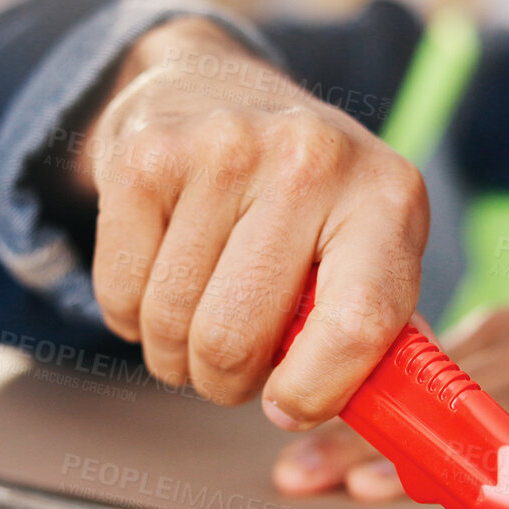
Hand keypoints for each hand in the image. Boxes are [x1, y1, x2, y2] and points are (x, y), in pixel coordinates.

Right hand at [74, 17, 428, 428]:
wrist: (213, 85)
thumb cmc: (303, 196)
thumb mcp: (367, 244)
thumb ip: (376, 334)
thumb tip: (382, 423)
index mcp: (387, 195)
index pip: (358, 324)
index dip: (313, 392)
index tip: (286, 405)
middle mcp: (311, 159)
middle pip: (237, 338)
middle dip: (224, 381)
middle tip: (231, 364)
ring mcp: (223, 148)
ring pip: (172, 324)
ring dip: (174, 353)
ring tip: (196, 318)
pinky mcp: (145, 156)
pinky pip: (120, 295)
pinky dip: (130, 317)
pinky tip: (158, 277)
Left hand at [272, 282, 508, 495]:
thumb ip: (484, 374)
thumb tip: (401, 408)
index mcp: (506, 332)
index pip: (411, 368)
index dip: (348, 402)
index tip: (289, 434)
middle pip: (432, 395)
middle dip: (358, 433)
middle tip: (297, 468)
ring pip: (486, 418)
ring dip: (421, 455)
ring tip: (361, 485)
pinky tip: (483, 499)